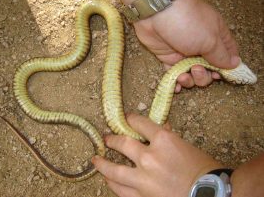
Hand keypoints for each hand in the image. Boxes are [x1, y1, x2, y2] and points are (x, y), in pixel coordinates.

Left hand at [92, 114, 221, 196]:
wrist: (210, 195)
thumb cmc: (203, 169)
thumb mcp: (184, 146)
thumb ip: (167, 138)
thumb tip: (159, 130)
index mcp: (163, 140)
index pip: (139, 123)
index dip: (130, 119)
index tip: (125, 118)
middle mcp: (149, 157)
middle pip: (122, 143)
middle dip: (112, 139)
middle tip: (106, 138)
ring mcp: (143, 179)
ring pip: (114, 170)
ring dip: (102, 164)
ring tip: (95, 160)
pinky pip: (120, 190)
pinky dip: (112, 184)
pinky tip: (108, 180)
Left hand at [133, 0, 239, 91]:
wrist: (156, 13)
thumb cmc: (188, 23)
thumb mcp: (210, 39)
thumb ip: (221, 56)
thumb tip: (234, 64)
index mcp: (216, 37)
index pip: (227, 55)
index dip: (227, 67)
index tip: (223, 76)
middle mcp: (201, 45)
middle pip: (209, 69)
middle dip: (204, 76)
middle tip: (197, 69)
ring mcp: (184, 52)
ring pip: (191, 73)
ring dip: (190, 80)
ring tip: (183, 76)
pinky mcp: (168, 57)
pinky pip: (174, 73)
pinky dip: (176, 81)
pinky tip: (176, 87)